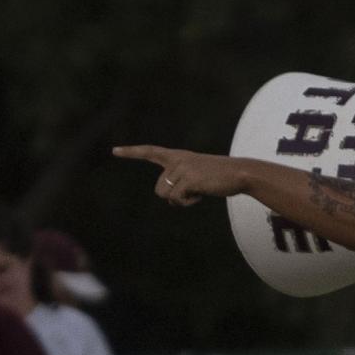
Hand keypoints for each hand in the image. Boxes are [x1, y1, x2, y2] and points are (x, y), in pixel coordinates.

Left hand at [113, 145, 252, 205]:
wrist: (239, 173)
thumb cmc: (220, 177)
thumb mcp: (197, 176)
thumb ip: (180, 181)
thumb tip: (168, 197)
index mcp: (178, 156)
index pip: (150, 151)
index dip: (131, 152)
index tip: (114, 150)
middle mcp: (177, 160)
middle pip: (158, 188)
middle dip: (173, 197)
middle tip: (193, 192)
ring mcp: (182, 168)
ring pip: (166, 195)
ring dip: (181, 201)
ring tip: (199, 191)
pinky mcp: (188, 179)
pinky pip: (177, 199)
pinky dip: (188, 203)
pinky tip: (201, 195)